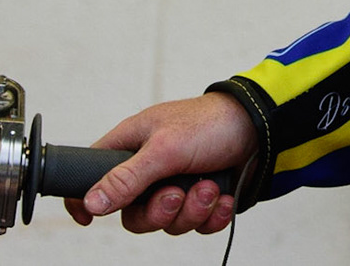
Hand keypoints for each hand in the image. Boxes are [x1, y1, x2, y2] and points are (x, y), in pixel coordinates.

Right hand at [65, 92, 256, 234]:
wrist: (263, 129)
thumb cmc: (211, 123)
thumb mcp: (165, 148)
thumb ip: (127, 177)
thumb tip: (91, 202)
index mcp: (133, 146)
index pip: (93, 176)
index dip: (86, 199)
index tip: (88, 219)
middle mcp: (151, 169)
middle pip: (134, 214)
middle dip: (159, 211)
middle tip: (177, 193)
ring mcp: (177, 185)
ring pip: (167, 223)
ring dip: (191, 211)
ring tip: (209, 188)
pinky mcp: (202, 199)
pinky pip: (196, 225)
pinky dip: (212, 215)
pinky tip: (223, 197)